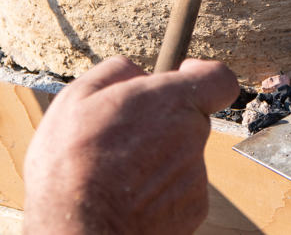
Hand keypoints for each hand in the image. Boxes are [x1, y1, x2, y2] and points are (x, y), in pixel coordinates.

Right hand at [23, 56, 238, 234]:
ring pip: (182, 155)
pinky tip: (129, 196)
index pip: (219, 79)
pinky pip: (180, 188)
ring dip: (158, 159)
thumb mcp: (77, 97)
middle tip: (123, 137)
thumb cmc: (72, 165)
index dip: (203, 74)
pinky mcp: (193, 209)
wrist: (77, 230)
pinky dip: (160, 190)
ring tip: (117, 173)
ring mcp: (196, 175)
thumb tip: (137, 72)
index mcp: (171, 101)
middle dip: (165, 122)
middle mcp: (192, 136)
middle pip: (191, 118)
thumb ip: (117, 71)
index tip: (185, 75)